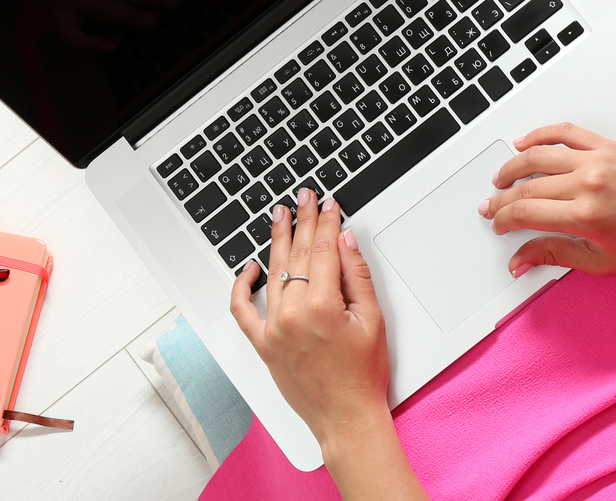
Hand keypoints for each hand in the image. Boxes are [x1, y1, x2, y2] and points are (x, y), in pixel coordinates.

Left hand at [230, 190, 390, 449]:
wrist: (346, 419)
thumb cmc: (363, 376)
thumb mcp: (373, 320)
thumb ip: (357, 275)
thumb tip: (344, 240)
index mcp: (323, 307)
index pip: (323, 250)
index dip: (326, 222)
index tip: (328, 204)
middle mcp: (293, 314)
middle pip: (297, 254)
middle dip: (302, 221)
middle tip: (303, 196)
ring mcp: (273, 329)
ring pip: (274, 273)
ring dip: (277, 240)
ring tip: (280, 215)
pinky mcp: (262, 343)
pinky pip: (243, 309)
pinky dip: (242, 285)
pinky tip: (250, 266)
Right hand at [480, 123, 615, 276]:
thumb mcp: (601, 261)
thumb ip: (555, 255)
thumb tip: (519, 261)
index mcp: (586, 216)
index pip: (525, 212)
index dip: (503, 218)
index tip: (498, 223)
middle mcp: (589, 184)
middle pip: (527, 186)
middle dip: (502, 198)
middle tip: (492, 204)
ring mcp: (599, 161)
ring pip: (538, 156)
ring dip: (512, 166)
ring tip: (502, 177)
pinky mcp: (610, 146)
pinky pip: (566, 132)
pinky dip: (541, 135)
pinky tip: (526, 142)